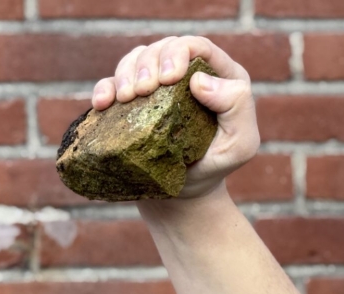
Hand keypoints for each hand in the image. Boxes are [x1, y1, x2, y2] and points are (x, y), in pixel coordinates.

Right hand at [92, 36, 260, 198]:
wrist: (185, 196)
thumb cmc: (216, 167)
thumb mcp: (241, 144)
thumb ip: (236, 106)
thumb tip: (199, 80)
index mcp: (217, 77)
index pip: (196, 47)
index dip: (179, 52)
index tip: (168, 78)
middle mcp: (185, 76)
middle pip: (162, 48)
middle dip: (148, 62)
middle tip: (144, 91)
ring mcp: (156, 89)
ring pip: (135, 59)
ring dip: (126, 73)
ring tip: (127, 98)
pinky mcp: (131, 105)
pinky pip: (111, 84)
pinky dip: (104, 89)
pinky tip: (103, 104)